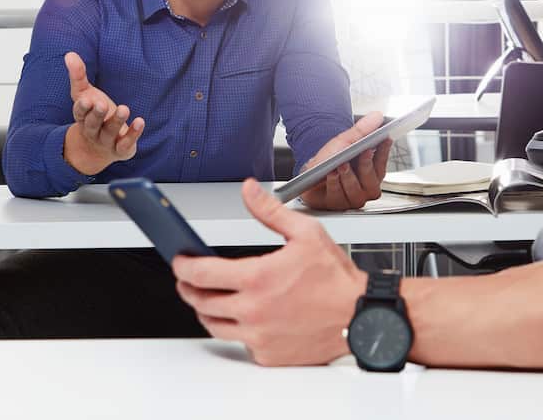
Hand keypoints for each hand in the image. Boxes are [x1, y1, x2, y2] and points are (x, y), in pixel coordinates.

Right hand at [61, 51, 145, 175]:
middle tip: (102, 104)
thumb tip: (69, 54)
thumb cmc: (92, 114)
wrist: (97, 150)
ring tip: (125, 108)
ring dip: (116, 121)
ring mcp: (106, 141)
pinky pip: (126, 143)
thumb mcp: (84, 95)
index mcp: (82, 117)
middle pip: (92, 124)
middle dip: (97, 115)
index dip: (83, 107)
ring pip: (109, 132)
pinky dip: (133, 134)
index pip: (79, 113)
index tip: (86, 99)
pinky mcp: (121, 149)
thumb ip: (78, 75)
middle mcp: (92, 131)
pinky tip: (140, 121)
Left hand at [172, 178, 367, 365]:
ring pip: (214, 325)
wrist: (362, 316)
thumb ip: (269, 211)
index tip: (180, 260)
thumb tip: (248, 190)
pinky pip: (239, 342)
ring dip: (205, 310)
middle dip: (188, 287)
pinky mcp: (268, 354)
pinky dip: (235, 329)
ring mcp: (259, 336)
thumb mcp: (305, 233)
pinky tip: (241, 316)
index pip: (201, 274)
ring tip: (208, 297)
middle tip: (187, 279)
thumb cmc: (337, 278)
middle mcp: (253, 311)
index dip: (183, 265)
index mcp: (257, 278)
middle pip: (201, 301)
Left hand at [297, 112, 389, 210]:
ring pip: (356, 192)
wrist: (310, 172)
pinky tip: (331, 174)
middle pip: (371, 182)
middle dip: (367, 166)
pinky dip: (334, 184)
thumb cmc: (330, 159)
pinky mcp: (335, 205)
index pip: (382, 164)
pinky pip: (338, 196)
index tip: (384, 139)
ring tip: (342, 164)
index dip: (384, 152)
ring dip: (349, 177)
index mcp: (371, 174)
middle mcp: (364, 189)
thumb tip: (377, 116)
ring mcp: (350, 199)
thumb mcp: (344, 142)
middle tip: (364, 152)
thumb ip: (361, 131)